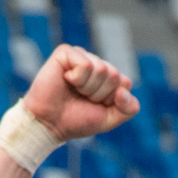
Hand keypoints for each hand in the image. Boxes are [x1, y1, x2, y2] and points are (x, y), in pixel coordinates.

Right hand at [21, 45, 140, 141]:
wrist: (49, 124)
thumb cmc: (77, 120)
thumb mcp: (109, 119)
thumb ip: (129, 109)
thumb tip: (124, 89)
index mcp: (107, 77)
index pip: (125, 82)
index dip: (112, 100)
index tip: (95, 105)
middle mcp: (96, 63)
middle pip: (114, 75)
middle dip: (99, 94)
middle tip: (82, 98)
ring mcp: (81, 56)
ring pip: (101, 69)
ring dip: (87, 88)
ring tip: (74, 90)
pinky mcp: (66, 52)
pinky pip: (86, 64)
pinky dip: (78, 79)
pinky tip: (66, 80)